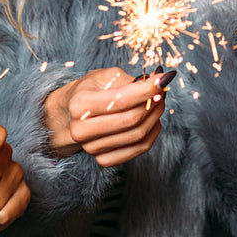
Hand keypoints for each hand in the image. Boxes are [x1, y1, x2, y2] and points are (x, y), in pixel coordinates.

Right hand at [44, 66, 172, 165]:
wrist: (73, 114)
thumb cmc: (92, 91)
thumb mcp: (106, 77)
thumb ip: (131, 80)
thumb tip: (159, 81)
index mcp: (80, 104)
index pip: (121, 100)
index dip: (147, 89)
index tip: (163, 79)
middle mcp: (81, 130)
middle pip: (131, 120)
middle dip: (153, 103)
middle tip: (161, 90)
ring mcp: (91, 148)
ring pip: (138, 135)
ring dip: (155, 116)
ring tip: (157, 102)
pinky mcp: (103, 160)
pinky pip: (139, 149)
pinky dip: (152, 133)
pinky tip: (152, 120)